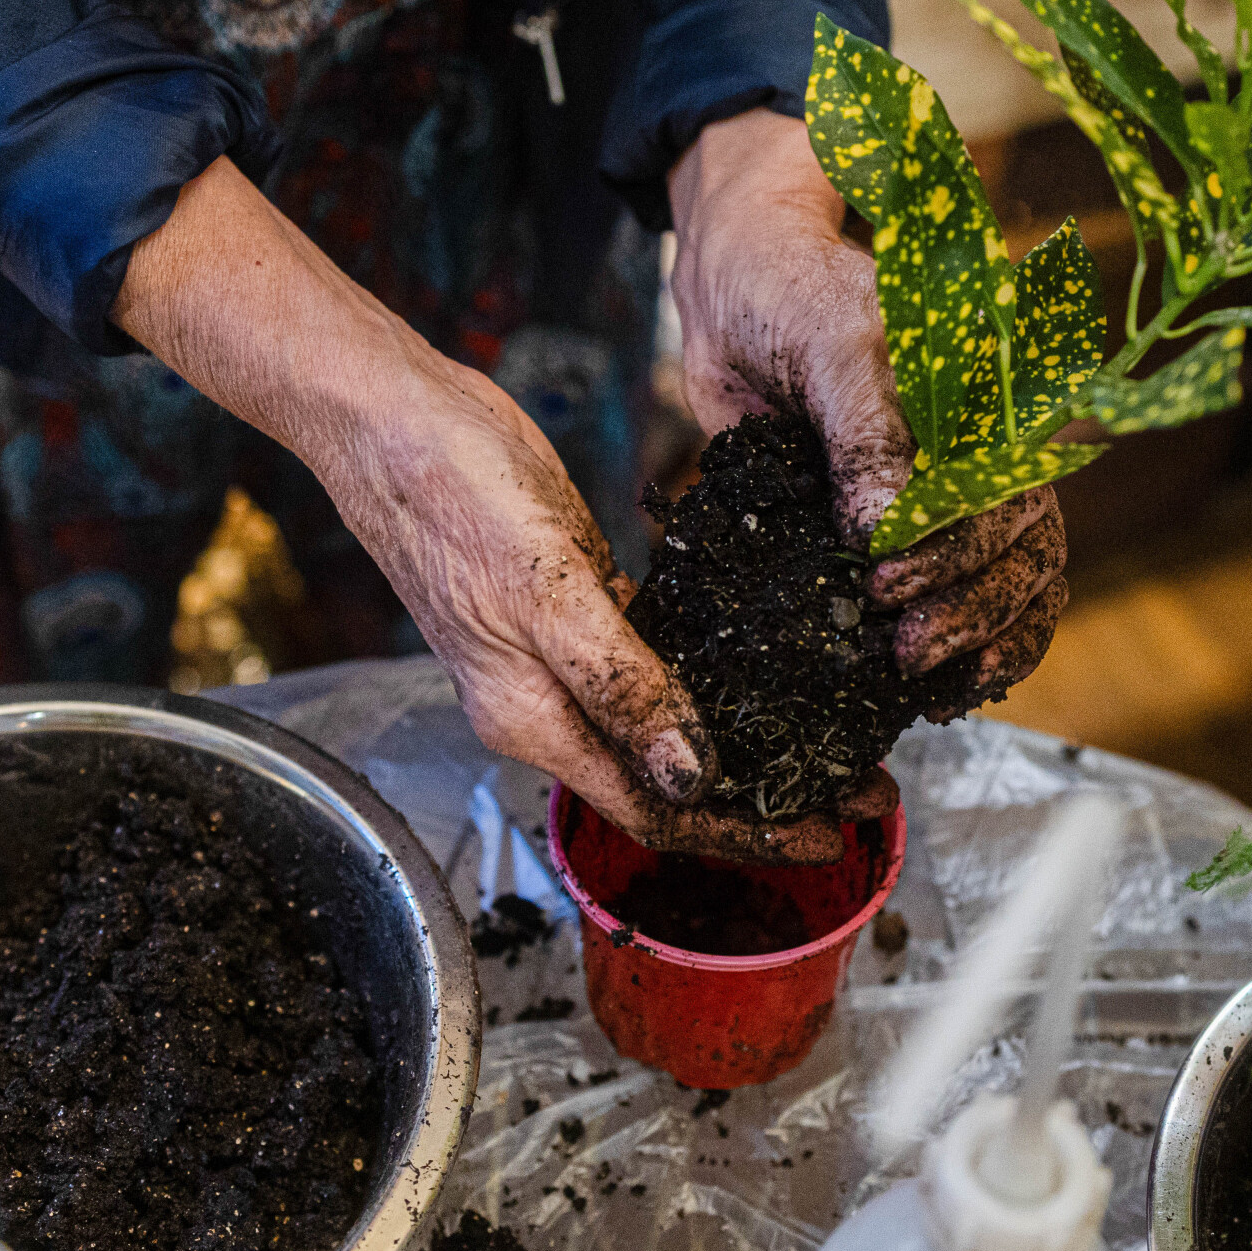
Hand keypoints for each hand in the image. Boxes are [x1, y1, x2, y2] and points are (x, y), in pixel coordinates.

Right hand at [116, 158, 848, 861]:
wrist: (392, 416)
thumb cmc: (452, 496)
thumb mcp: (546, 592)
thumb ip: (622, 687)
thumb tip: (695, 777)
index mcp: (534, 720)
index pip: (653, 809)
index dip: (741, 833)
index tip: (825, 835)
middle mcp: (547, 702)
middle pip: (668, 779)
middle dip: (762, 796)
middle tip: (859, 790)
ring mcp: (561, 652)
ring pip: (666, 721)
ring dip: (744, 737)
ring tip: (831, 737)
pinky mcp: (577, 598)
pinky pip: (654, 657)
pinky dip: (711, 673)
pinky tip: (764, 662)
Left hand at [667, 108, 1069, 709]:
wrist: (735, 288)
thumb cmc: (794, 292)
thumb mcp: (834, 348)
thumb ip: (866, 435)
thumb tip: (885, 531)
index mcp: (992, 405)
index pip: (1015, 496)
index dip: (963, 552)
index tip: (889, 579)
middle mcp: (983, 456)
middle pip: (1022, 554)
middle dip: (969, 609)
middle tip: (903, 644)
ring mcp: (943, 499)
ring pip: (1008, 586)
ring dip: (976, 640)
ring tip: (921, 678)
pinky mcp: (894, 532)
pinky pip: (959, 599)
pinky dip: (965, 651)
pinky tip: (940, 693)